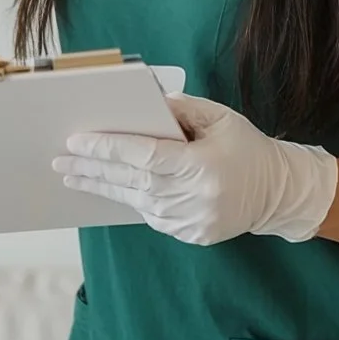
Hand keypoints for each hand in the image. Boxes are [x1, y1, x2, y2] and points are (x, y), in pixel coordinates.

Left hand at [54, 94, 337, 245]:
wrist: (279, 193)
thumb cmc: (247, 149)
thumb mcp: (219, 118)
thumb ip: (181, 109)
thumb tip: (143, 105)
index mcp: (201, 166)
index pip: (143, 155)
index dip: (107, 149)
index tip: (76, 142)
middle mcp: (193, 198)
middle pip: (130, 182)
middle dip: (91, 170)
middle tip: (59, 162)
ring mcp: (190, 221)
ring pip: (135, 201)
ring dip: (103, 187)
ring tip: (72, 176)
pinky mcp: (190, 235)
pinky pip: (151, 214)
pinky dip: (130, 199)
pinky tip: (108, 188)